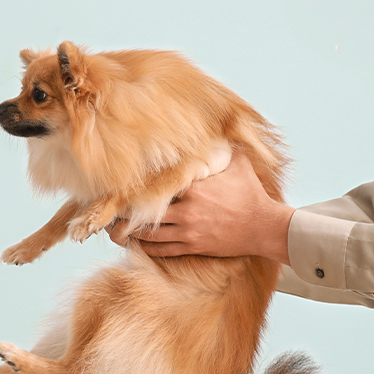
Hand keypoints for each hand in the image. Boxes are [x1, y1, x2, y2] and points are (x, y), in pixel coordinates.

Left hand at [107, 152, 293, 263]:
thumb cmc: (251, 192)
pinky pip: (161, 249)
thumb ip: (220, 147)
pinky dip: (145, 246)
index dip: (136, 188)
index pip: (156, 187)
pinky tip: (133, 243)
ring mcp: (188, 230)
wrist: (265, 227)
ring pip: (148, 234)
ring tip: (114, 228)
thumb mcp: (237, 163)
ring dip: (129, 232)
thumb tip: (214, 124)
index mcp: (194, 188)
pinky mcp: (193, 246)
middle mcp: (187, 210)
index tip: (119, 186)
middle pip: (145, 212)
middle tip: (108, 210)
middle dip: (125, 212)